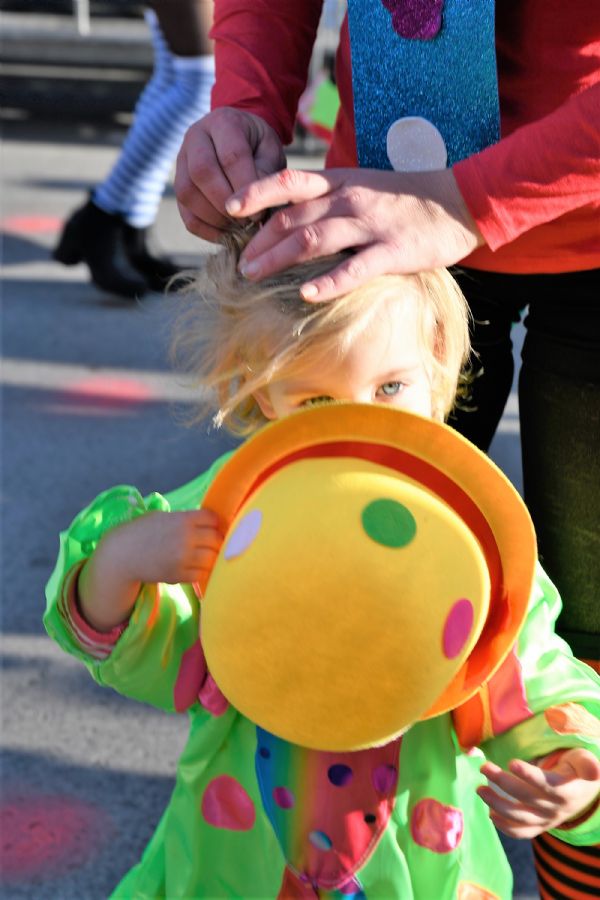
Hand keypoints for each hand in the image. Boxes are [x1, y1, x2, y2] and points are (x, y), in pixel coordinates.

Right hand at [78, 510, 223, 631]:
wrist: (122, 554)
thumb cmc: (142, 531)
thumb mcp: (163, 517)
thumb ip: (185, 519)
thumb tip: (209, 523)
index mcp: (183, 519)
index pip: (213, 519)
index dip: (214, 523)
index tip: (211, 527)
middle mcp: (186, 537)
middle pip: (216, 539)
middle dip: (216, 541)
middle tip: (212, 544)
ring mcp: (183, 558)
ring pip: (212, 558)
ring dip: (211, 558)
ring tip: (206, 556)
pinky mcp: (179, 575)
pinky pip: (201, 574)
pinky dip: (202, 571)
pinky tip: (197, 568)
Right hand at [175, 107, 286, 241]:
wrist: (241, 140)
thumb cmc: (260, 148)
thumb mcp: (271, 152)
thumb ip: (266, 174)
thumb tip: (254, 209)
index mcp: (224, 122)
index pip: (231, 156)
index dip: (245, 188)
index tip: (260, 211)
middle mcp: (196, 136)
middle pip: (202, 172)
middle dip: (226, 203)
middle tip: (248, 222)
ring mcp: (181, 159)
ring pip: (187, 192)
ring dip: (214, 218)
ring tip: (238, 229)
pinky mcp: (178, 183)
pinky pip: (185, 212)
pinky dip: (205, 229)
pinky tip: (225, 235)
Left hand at [224, 166, 484, 301]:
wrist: (460, 200)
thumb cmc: (407, 199)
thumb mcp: (363, 188)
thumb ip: (329, 199)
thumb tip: (290, 218)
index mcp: (341, 182)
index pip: (289, 181)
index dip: (255, 192)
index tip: (228, 208)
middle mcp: (349, 200)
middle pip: (292, 217)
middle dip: (260, 241)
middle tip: (239, 264)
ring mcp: (370, 225)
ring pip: (313, 239)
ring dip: (279, 258)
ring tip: (253, 275)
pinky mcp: (392, 252)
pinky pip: (355, 268)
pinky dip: (328, 282)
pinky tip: (306, 294)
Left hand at [478, 749, 599, 838]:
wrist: (581, 793)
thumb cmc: (578, 770)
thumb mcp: (584, 762)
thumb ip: (588, 765)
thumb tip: (596, 770)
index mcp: (567, 792)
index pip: (546, 785)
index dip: (529, 775)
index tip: (511, 762)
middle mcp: (555, 810)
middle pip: (526, 798)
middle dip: (503, 782)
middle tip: (484, 767)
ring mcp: (546, 821)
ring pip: (520, 818)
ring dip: (497, 805)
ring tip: (479, 789)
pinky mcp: (538, 827)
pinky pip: (521, 833)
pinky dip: (505, 827)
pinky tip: (490, 814)